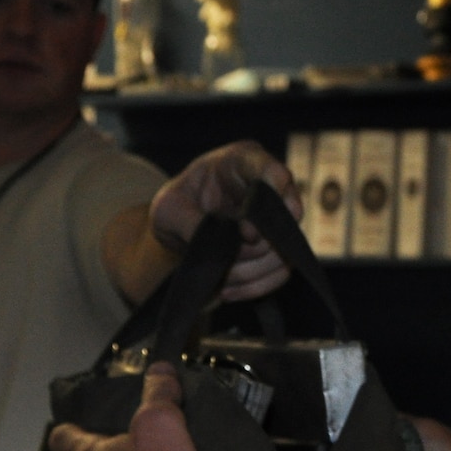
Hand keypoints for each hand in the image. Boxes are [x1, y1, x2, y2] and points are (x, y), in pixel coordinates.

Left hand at [149, 140, 302, 300]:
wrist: (182, 227)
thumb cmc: (176, 207)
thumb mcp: (168, 210)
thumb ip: (192, 221)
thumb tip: (225, 241)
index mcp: (240, 162)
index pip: (270, 170)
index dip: (270, 197)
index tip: (249, 230)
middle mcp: (269, 186)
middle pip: (282, 219)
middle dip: (252, 247)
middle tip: (224, 256)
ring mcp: (278, 218)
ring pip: (283, 251)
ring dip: (250, 271)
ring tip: (219, 276)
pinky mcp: (281, 247)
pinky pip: (281, 272)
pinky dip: (255, 286)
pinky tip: (228, 289)